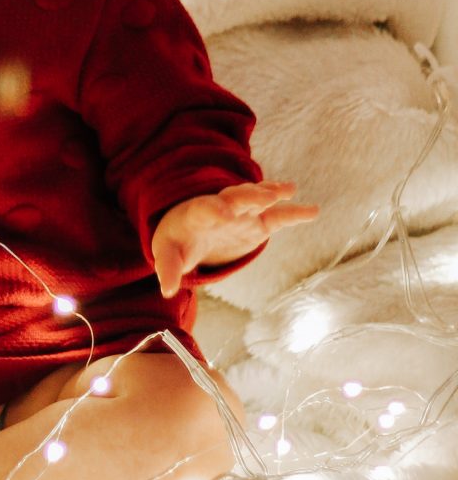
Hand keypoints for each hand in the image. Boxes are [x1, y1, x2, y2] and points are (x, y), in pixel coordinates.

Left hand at [152, 179, 319, 297]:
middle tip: (265, 196)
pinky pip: (277, 216)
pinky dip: (293, 213)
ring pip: (256, 200)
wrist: (190, 230)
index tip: (224, 213)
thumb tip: (166, 289)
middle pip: (234, 197)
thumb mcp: (168, 255)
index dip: (214, 210)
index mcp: (196, 214)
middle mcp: (221, 208)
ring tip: (288, 190)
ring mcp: (241, 213)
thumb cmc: (177, 241)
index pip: (204, 209)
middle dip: (249, 196)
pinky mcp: (256, 223)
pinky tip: (312, 210)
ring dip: (270, 194)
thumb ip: (168, 270)